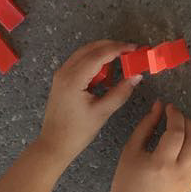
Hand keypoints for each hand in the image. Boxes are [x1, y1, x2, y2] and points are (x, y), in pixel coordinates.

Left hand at [34, 40, 138, 163]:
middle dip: (111, 46)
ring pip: (84, 53)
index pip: (98, 55)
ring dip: (102, 53)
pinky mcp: (61, 79)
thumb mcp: (102, 112)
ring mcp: (61, 74)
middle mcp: (64, 71)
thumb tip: (137, 76)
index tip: (134, 48)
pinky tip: (105, 72)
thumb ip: (121, 92)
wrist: (54, 145)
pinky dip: (94, 61)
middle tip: (130, 51)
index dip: (118, 48)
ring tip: (121, 60)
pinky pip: (79, 62)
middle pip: (90, 48)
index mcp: (73, 79)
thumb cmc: (77, 132)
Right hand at [105, 101, 190, 191]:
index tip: (169, 107)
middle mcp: (180, 171)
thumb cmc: (127, 182)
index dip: (175, 114)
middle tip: (176, 117)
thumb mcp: (131, 150)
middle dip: (187, 121)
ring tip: (184, 130)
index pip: (177, 131)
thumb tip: (159, 106)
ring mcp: (190, 180)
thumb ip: (146, 125)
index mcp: (161, 162)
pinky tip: (189, 146)